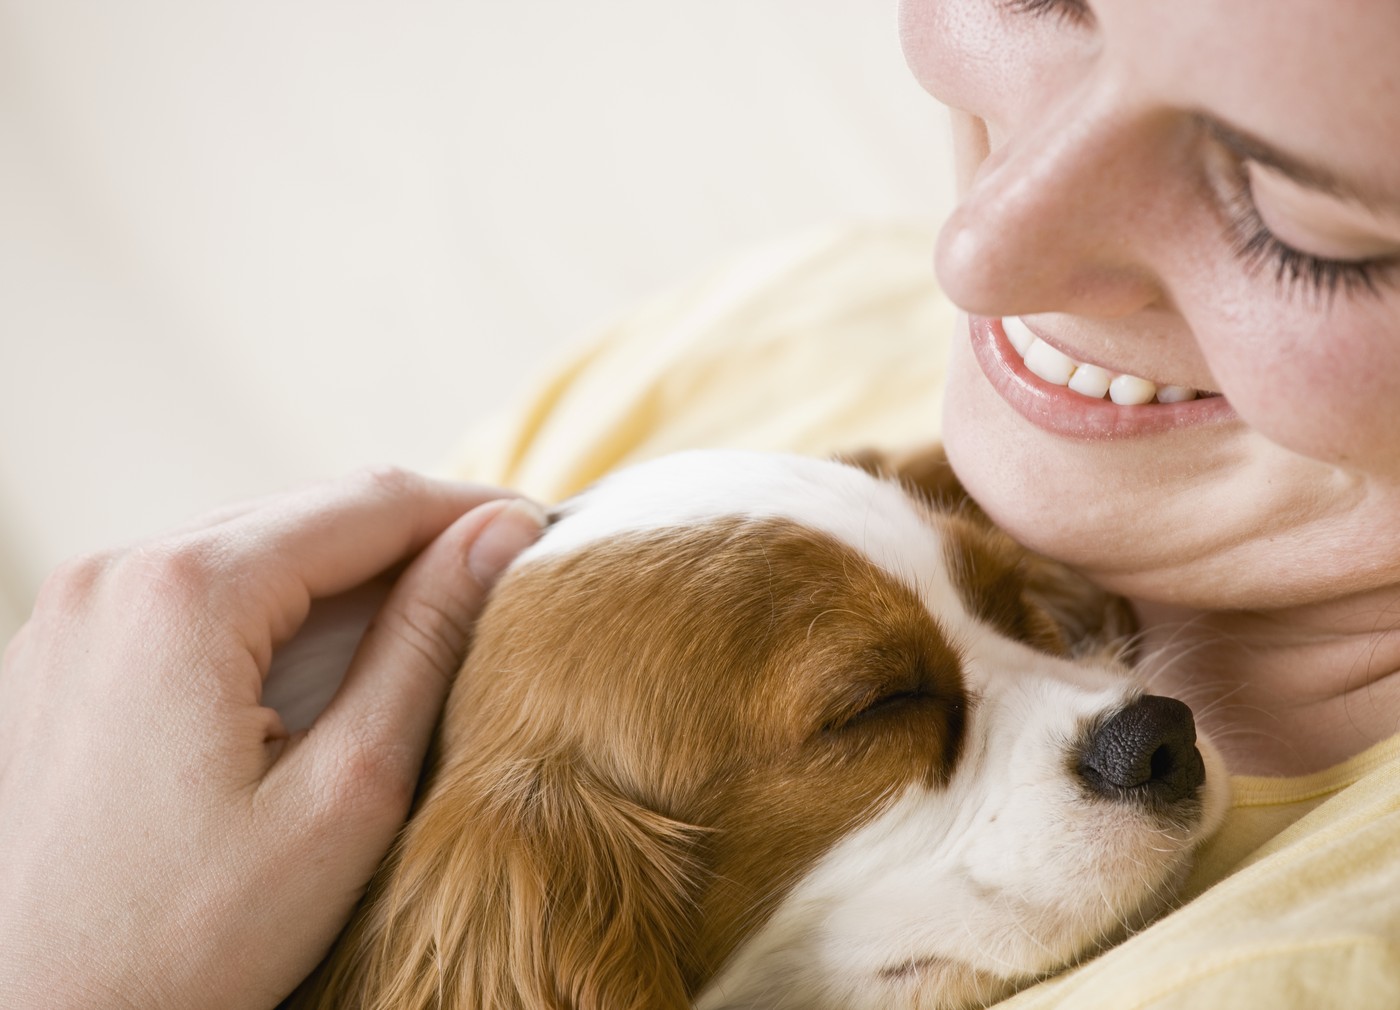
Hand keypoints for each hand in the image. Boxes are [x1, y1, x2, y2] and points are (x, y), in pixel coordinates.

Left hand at [0, 468, 544, 1009]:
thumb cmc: (183, 946)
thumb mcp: (347, 792)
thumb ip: (426, 643)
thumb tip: (500, 535)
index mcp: (183, 594)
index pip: (369, 502)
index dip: (471, 512)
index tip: (545, 536)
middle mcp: (111, 575)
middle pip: (306, 516)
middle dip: (411, 544)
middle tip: (500, 589)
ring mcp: (73, 614)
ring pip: (251, 550)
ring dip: (345, 581)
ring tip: (426, 634)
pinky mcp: (59, 656)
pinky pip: (192, 596)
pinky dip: (274, 613)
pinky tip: (322, 670)